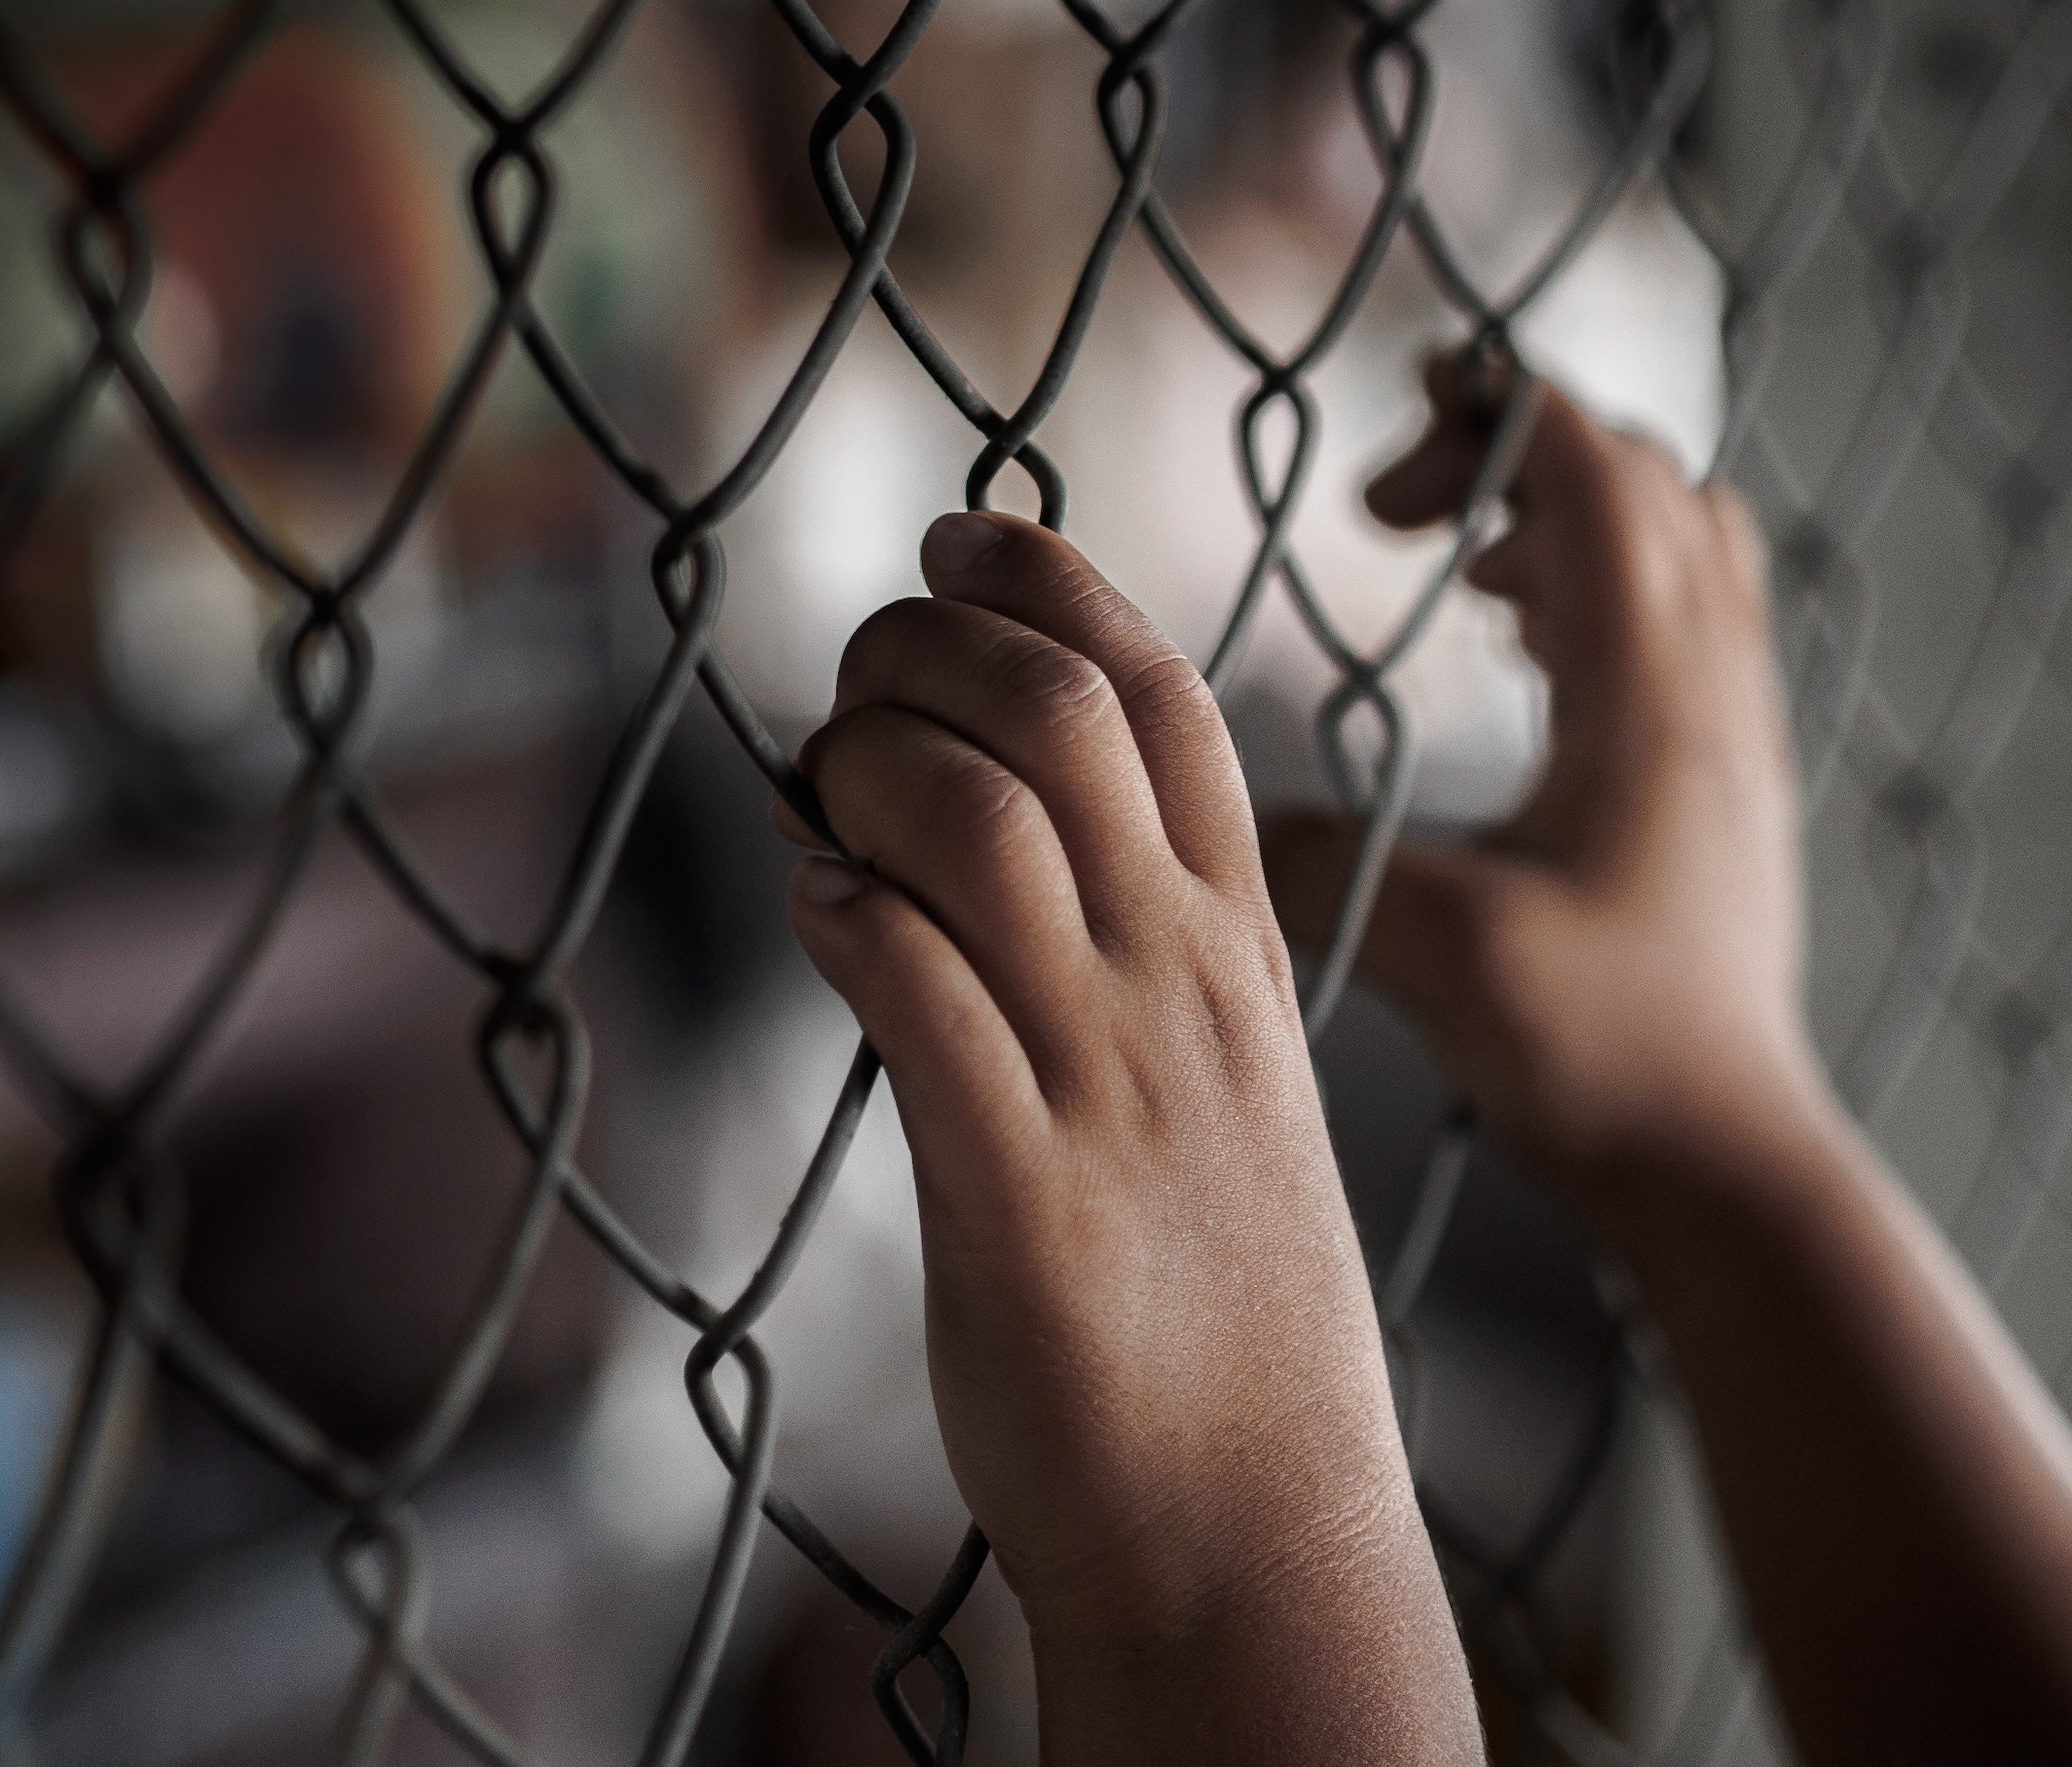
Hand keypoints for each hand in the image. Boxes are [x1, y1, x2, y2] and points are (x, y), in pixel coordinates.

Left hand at [779, 511, 1475, 1762]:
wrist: (1258, 1534)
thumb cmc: (1214, 1306)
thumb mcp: (1205, 1096)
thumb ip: (1106, 963)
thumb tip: (931, 849)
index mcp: (1240, 952)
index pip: (1165, 695)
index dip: (1053, 585)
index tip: (959, 536)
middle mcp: (1186, 989)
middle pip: (1062, 716)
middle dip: (930, 647)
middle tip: (853, 673)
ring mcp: (1113, 1085)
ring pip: (984, 825)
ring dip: (869, 765)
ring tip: (819, 792)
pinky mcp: (1023, 1196)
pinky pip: (919, 994)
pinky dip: (844, 913)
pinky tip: (813, 904)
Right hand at [1262, 363, 1828, 1215]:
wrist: (1723, 1162)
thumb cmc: (1599, 1057)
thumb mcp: (1441, 954)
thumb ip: (1319, 865)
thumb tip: (1213, 816)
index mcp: (1646, 694)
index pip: (1593, 470)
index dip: (1491, 416)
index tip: (1384, 456)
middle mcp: (1709, 688)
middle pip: (1643, 477)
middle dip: (1515, 454)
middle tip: (1398, 513)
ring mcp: (1732, 731)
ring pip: (1679, 539)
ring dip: (1569, 517)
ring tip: (1465, 574)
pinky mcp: (1726, 780)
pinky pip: (1686, 615)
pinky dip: (1602, 588)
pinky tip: (1518, 661)